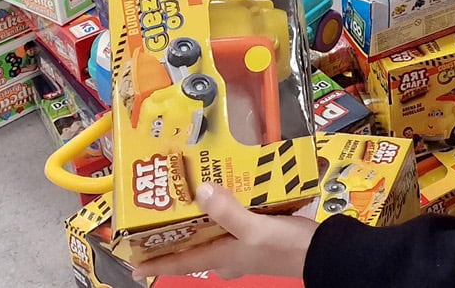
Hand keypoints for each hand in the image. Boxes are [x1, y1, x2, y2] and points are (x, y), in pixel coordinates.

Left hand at [133, 183, 316, 280]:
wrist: (322, 253)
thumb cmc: (285, 247)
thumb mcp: (255, 229)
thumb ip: (228, 211)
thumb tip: (198, 189)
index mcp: (221, 256)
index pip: (181, 262)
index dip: (155, 263)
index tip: (131, 265)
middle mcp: (228, 255)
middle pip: (195, 247)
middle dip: (178, 233)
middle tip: (163, 213)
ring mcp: (245, 247)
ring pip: (214, 235)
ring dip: (202, 220)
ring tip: (193, 193)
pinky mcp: (260, 236)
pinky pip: (235, 224)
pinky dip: (227, 211)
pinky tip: (231, 191)